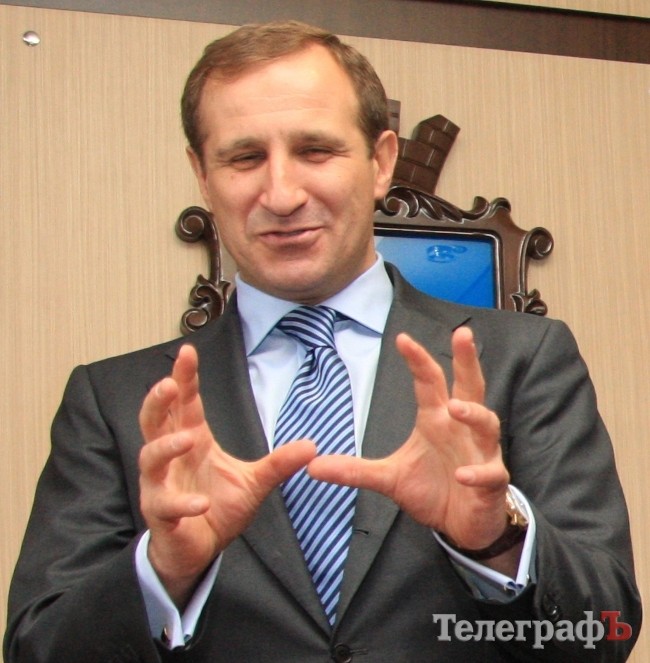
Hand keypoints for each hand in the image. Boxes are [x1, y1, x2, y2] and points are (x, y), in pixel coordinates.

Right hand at [138, 344, 315, 606]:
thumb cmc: (217, 507)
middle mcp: (171, 458)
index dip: (185, 378)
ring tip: (185, 439)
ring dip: (165, 446)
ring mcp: (161, 485)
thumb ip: (278, 463)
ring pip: (150, 458)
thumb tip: (312, 446)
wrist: (199, 548)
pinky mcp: (161, 513)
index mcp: (194, 441)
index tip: (188, 352)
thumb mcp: (254, 482)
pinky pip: (165, 504)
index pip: (186, 404)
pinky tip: (202, 503)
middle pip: (155, 421)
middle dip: (158, 401)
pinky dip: (182, 503)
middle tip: (169, 384)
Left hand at [308, 327, 509, 552]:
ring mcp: (480, 452)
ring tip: (454, 408)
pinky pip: (489, 473)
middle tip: (462, 334)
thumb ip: (355, 470)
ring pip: (486, 424)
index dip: (417, 360)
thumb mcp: (388, 477)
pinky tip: (462, 475)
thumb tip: (312, 466)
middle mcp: (460, 429)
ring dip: (473, 414)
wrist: (462, 525)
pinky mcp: (491, 481)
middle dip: (466, 360)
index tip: (402, 338)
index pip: (428, 382)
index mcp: (436, 420)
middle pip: (469, 387)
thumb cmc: (432, 489)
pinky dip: (477, 473)